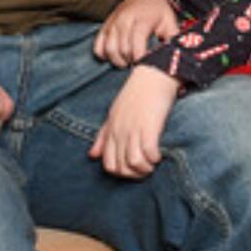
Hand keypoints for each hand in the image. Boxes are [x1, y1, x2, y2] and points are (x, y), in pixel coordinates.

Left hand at [89, 64, 180, 178]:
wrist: (154, 74)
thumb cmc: (136, 93)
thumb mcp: (115, 113)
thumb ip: (103, 136)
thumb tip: (92, 155)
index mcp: (111, 129)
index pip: (108, 164)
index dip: (122, 173)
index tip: (134, 169)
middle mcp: (120, 131)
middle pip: (121, 168)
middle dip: (134, 175)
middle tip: (146, 169)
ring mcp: (133, 129)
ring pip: (133, 163)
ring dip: (145, 169)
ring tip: (153, 163)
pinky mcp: (149, 127)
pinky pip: (148, 153)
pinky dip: (154, 159)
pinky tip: (159, 155)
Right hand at [94, 0, 178, 66]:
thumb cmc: (159, 13)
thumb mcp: (170, 22)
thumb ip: (173, 38)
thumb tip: (174, 55)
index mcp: (142, 17)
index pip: (137, 40)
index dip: (139, 56)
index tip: (144, 63)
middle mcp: (125, 18)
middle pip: (122, 47)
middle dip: (130, 60)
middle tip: (138, 65)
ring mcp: (113, 22)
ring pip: (109, 48)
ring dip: (118, 60)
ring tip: (127, 62)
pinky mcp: (104, 26)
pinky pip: (98, 46)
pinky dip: (104, 55)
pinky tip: (115, 57)